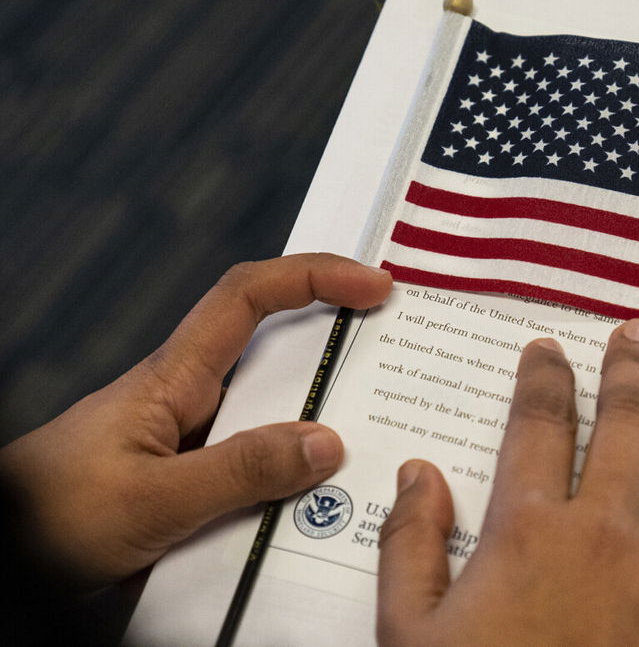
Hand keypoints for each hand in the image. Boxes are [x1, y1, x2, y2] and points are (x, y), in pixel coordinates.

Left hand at [0, 253, 392, 586]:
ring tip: (369, 455)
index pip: (247, 296)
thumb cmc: (48, 518)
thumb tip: (325, 443)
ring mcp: (190, 444)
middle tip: (400, 368)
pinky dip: (291, 482)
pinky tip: (314, 516)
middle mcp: (187, 402)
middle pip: (276, 355)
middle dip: (338, 354)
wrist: (0, 560)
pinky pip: (256, 470)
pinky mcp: (189, 485)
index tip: (373, 285)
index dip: (314, 276)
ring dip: (316, 432)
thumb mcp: (152, 498)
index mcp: (173, 379)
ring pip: (271, 420)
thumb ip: (240, 471)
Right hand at [377, 319, 638, 645]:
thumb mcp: (411, 635)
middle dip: (630, 371)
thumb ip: (411, 547)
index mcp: (528, 531)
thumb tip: (419, 475)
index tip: (549, 350)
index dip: (544, 379)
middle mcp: (603, 531)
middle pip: (622, 426)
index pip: (538, 427)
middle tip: (636, 332)